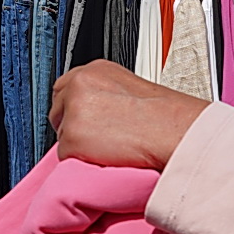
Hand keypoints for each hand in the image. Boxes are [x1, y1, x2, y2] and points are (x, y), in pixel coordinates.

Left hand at [48, 61, 210, 170]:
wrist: (176, 133)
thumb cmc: (166, 118)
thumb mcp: (132, 90)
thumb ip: (106, 95)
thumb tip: (95, 111)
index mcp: (95, 71)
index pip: (64, 88)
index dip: (74, 108)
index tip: (87, 120)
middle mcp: (80, 85)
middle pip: (57, 110)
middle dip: (73, 126)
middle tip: (99, 138)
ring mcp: (74, 111)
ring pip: (62, 135)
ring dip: (79, 145)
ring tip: (111, 146)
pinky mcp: (72, 139)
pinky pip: (66, 158)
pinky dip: (81, 162)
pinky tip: (107, 156)